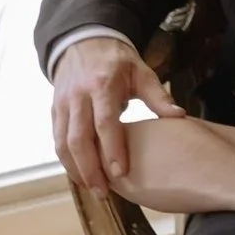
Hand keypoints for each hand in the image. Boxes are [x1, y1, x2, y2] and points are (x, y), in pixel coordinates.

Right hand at [52, 35, 171, 193]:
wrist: (83, 41)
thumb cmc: (117, 61)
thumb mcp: (141, 72)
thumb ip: (158, 96)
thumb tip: (179, 116)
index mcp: (101, 85)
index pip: (104, 122)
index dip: (111, 149)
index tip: (120, 173)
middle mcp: (78, 96)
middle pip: (78, 139)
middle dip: (89, 169)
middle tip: (104, 192)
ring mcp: (63, 104)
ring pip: (62, 143)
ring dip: (75, 169)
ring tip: (92, 188)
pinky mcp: (55, 110)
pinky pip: (56, 139)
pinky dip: (66, 160)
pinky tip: (80, 175)